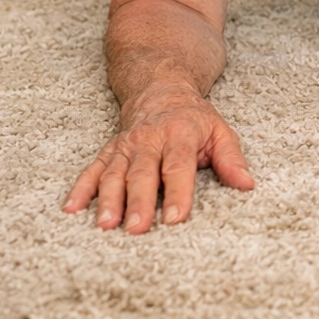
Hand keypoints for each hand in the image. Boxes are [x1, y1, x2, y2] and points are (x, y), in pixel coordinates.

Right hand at [62, 83, 253, 233]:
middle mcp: (149, 140)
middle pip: (142, 173)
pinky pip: (91, 170)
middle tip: (136, 229)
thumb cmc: (195, 119)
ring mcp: (126, 146)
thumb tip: (247, 184)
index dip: (177, 193)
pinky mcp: (108, 152)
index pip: (178, 166)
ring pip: (114, 174)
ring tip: (105, 225)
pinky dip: (80, 189)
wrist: (160, 90)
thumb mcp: (220, 132)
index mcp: (180, 134)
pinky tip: (70, 209)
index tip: (175, 218)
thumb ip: (231, 159)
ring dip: (108, 200)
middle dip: (138, 202)